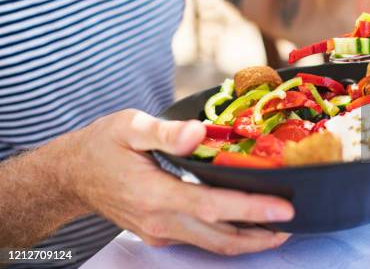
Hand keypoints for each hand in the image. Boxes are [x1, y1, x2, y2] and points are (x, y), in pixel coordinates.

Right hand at [66, 109, 293, 254]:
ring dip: (248, 241)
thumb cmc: (101, 146)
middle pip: (221, 238)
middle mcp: (161, 221)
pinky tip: (245, 223)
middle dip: (261, 235)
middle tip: (294, 223)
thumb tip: (197, 132)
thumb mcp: (129, 127)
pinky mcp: (160, 233)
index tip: (286, 209)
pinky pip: (201, 241)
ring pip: (213, 245)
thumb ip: (164, 132)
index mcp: (156, 194)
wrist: (71, 175)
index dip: (253, 209)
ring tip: (278, 228)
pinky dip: (228, 236)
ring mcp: (160, 232)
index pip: (214, 207)